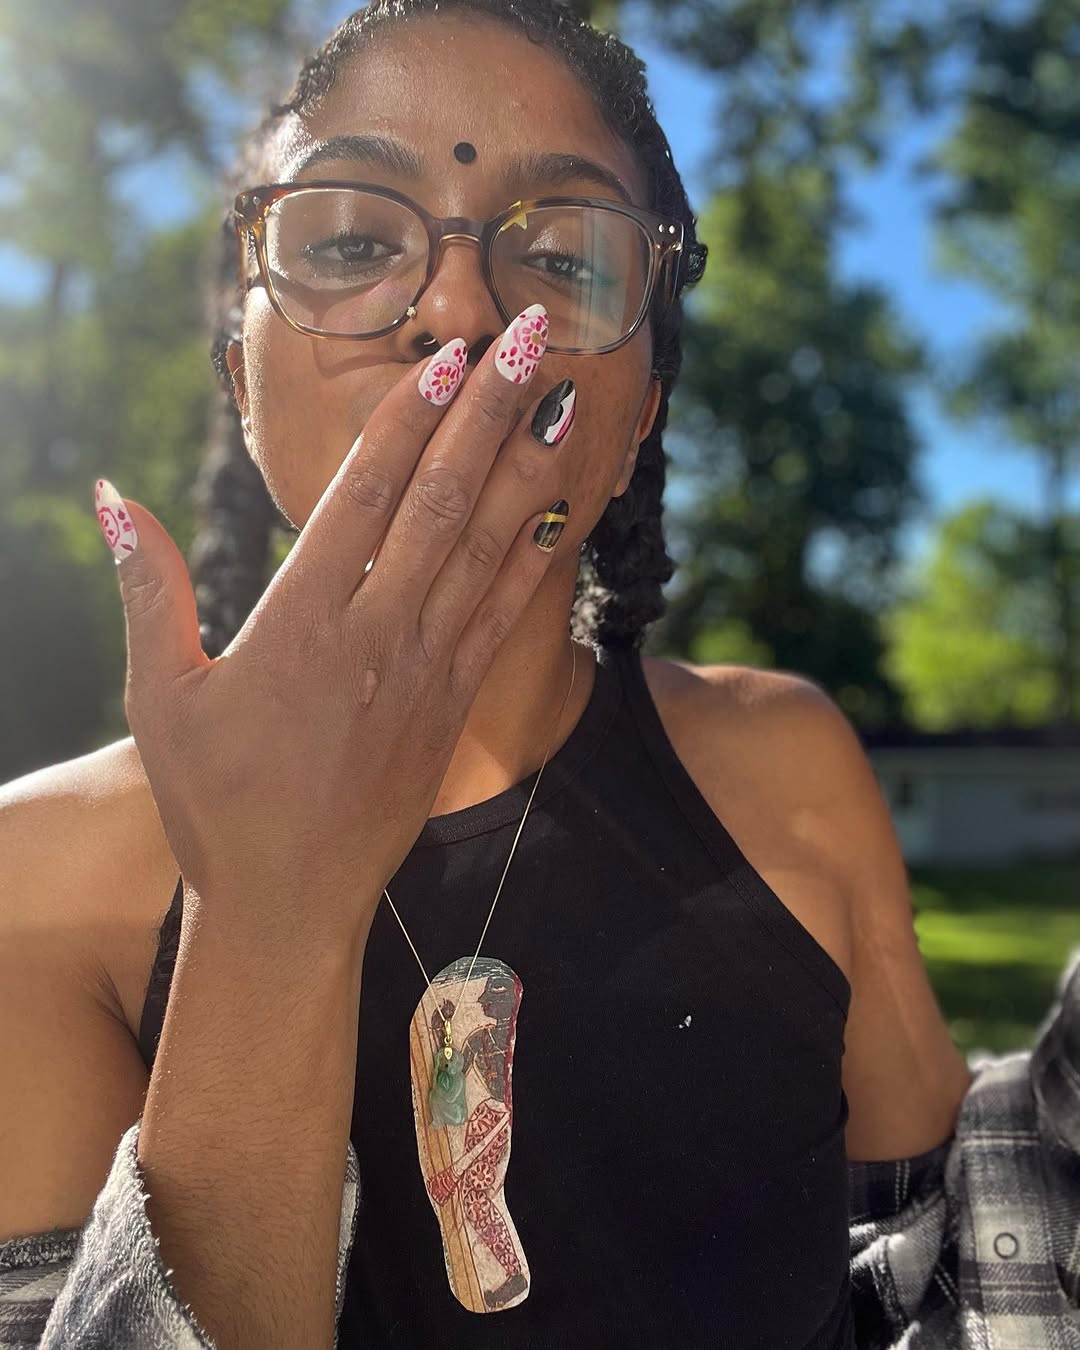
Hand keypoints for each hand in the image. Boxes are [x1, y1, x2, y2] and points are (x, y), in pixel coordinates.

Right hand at [95, 304, 572, 945]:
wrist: (291, 902)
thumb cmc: (214, 802)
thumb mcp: (161, 695)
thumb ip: (149, 589)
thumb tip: (114, 494)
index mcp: (300, 624)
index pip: (365, 498)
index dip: (412, 420)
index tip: (451, 358)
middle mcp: (375, 637)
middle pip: (442, 506)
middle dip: (489, 417)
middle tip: (531, 342)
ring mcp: (425, 673)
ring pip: (487, 555)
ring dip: (528, 474)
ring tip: (566, 407)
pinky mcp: (453, 707)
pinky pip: (503, 620)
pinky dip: (533, 561)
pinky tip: (559, 514)